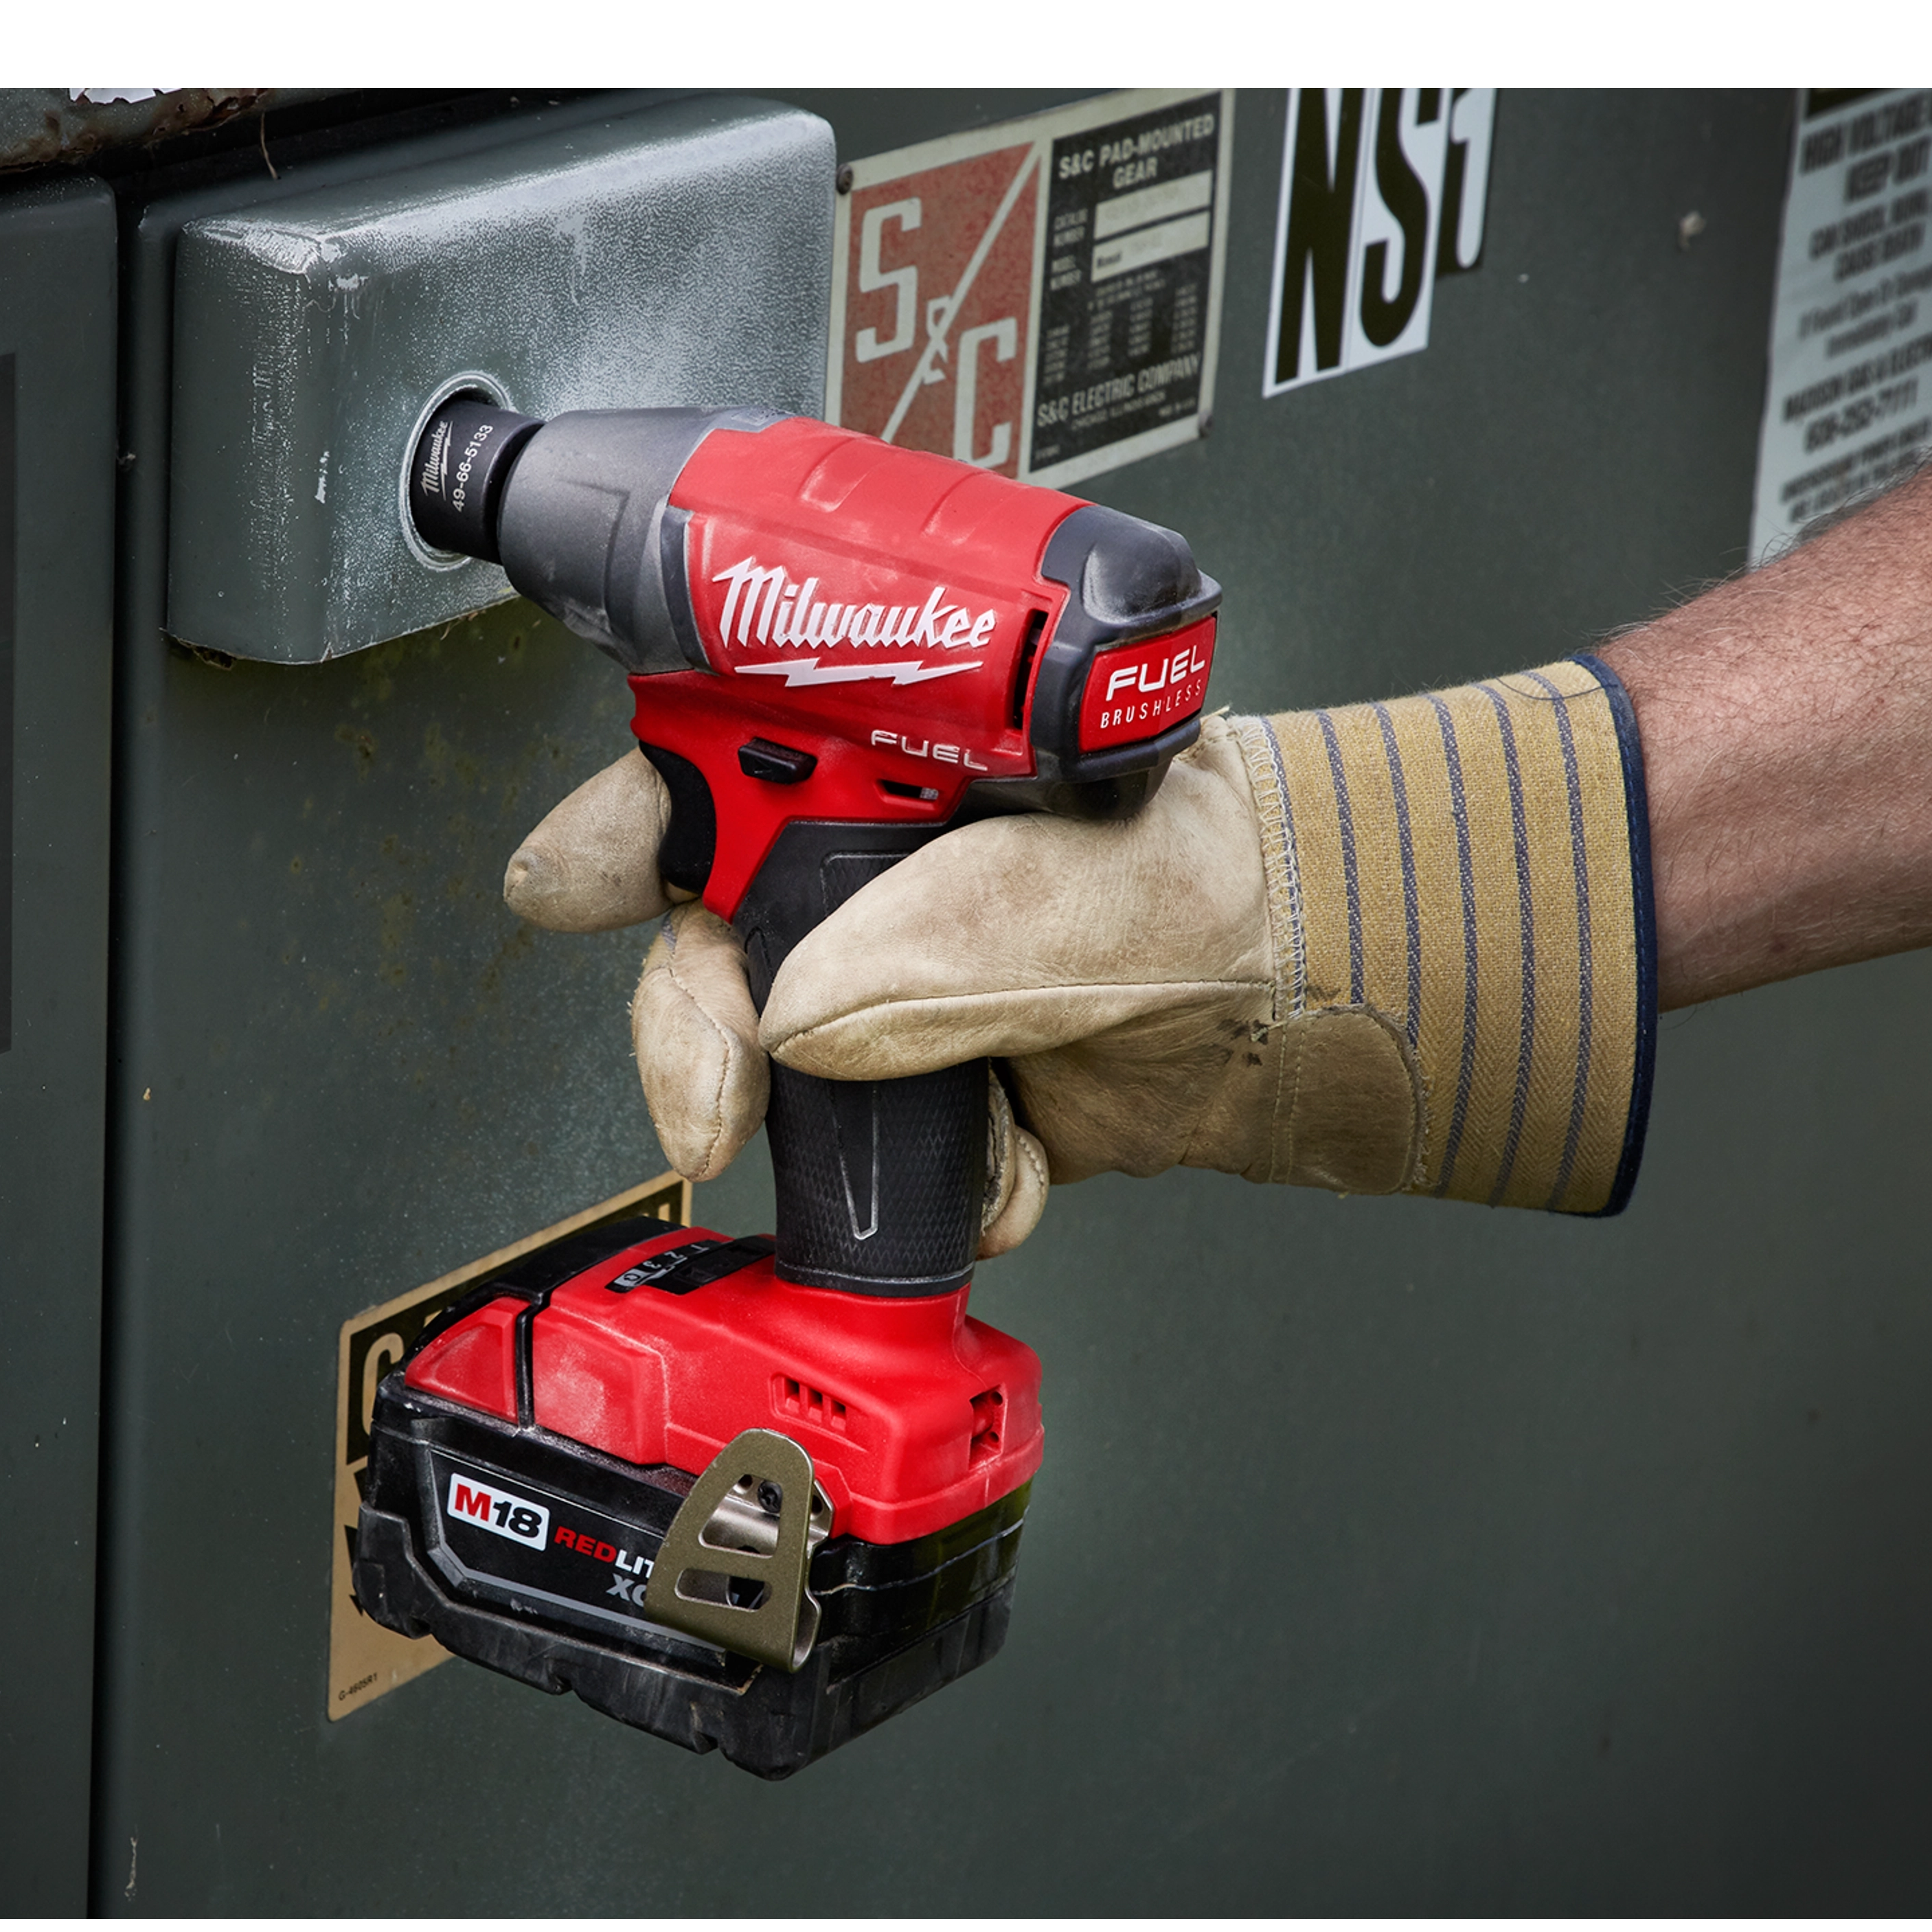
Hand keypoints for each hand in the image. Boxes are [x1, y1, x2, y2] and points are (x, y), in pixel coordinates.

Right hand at [507, 660, 1655, 1228]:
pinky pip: (880, 1150)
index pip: (731, 749)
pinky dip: (941, 1186)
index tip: (572, 877)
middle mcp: (898, 850)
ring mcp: (917, 970)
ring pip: (781, 1054)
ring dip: (820, 1126)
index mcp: (919, 745)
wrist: (1358, 1007)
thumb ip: (966, 936)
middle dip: (692, 1015)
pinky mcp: (954, 1075)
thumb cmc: (1267, 888)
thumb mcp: (1119, 892)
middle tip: (704, 1092)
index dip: (634, 809)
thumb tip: (807, 1009)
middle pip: (719, 920)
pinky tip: (1018, 1166)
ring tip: (933, 1145)